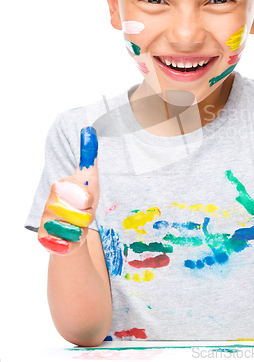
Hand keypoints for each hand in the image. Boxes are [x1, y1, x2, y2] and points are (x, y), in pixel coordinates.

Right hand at [38, 127, 98, 254]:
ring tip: (79, 225)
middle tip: (85, 213)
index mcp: (59, 186)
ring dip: (83, 229)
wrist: (72, 231)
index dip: (89, 200)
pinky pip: (67, 243)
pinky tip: (70, 237)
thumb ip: (89, 157)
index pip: (83, 194)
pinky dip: (74, 242)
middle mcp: (49, 202)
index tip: (88, 200)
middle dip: (88, 216)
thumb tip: (88, 129)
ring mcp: (45, 221)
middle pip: (82, 213)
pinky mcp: (44, 239)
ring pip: (76, 230)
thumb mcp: (90, 178)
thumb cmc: (84, 202)